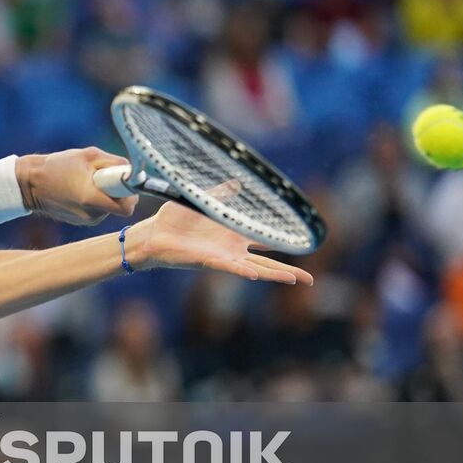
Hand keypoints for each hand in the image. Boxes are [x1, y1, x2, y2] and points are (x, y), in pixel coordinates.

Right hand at [17, 148, 138, 225]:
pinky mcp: (82, 221)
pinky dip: (97, 199)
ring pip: (111, 207)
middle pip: (121, 206)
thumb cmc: (59, 165)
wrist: (31, 184)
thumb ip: (115, 162)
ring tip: (87, 182)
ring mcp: (87, 220)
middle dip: (118, 191)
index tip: (122, 180)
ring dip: (106, 194)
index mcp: (92, 198)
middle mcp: (92, 214)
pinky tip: (80, 189)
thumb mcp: (89, 155)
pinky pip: (100, 210)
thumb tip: (133, 171)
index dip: (130, 193)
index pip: (127, 207)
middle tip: (103, 177)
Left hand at [129, 198, 314, 284]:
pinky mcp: (208, 261)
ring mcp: (222, 257)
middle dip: (288, 272)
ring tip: (294, 279)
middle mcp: (232, 249)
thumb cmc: (174, 220)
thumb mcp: (203, 202)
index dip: (283, 243)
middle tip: (309, 280)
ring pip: (254, 268)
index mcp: (233, 235)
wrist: (153, 233)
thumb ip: (221, 194)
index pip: (265, 240)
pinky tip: (256, 274)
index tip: (303, 246)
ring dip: (273, 274)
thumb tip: (239, 182)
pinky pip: (229, 266)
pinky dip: (243, 269)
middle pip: (267, 262)